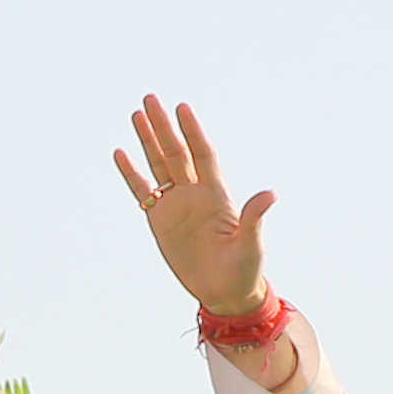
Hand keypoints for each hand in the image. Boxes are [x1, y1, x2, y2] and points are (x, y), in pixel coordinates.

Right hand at [114, 95, 274, 316]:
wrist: (225, 294)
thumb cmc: (244, 270)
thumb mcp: (251, 245)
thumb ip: (254, 218)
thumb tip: (271, 194)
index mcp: (217, 195)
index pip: (202, 155)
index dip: (193, 132)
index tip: (182, 109)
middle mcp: (195, 194)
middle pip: (177, 153)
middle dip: (164, 127)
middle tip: (150, 99)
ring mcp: (176, 206)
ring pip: (159, 166)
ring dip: (148, 141)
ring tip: (137, 115)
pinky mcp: (160, 221)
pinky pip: (144, 192)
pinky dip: (132, 174)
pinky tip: (121, 154)